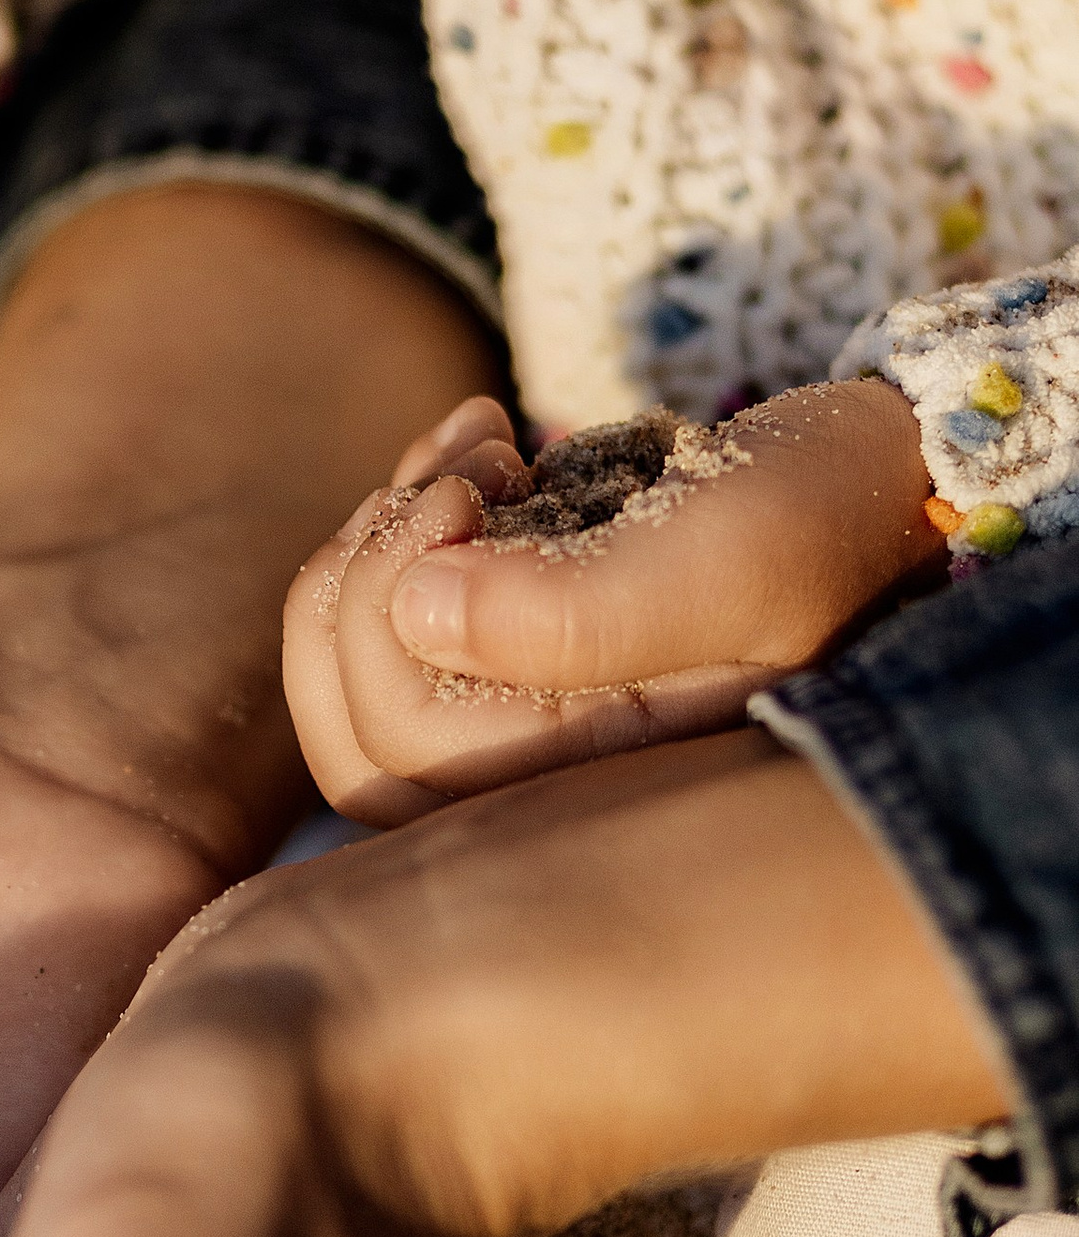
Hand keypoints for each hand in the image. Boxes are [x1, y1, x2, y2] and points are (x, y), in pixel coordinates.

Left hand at [283, 379, 943, 822]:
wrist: (884, 486)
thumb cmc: (824, 520)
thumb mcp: (730, 555)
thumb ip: (581, 610)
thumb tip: (415, 613)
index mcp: (594, 795)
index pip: (394, 745)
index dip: (385, 599)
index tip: (476, 484)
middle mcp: (550, 792)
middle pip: (353, 728)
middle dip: (369, 564)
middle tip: (469, 463)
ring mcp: (530, 739)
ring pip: (359, 680)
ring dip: (381, 536)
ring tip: (477, 446)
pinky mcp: (524, 672)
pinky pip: (398, 632)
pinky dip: (405, 519)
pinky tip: (484, 441)